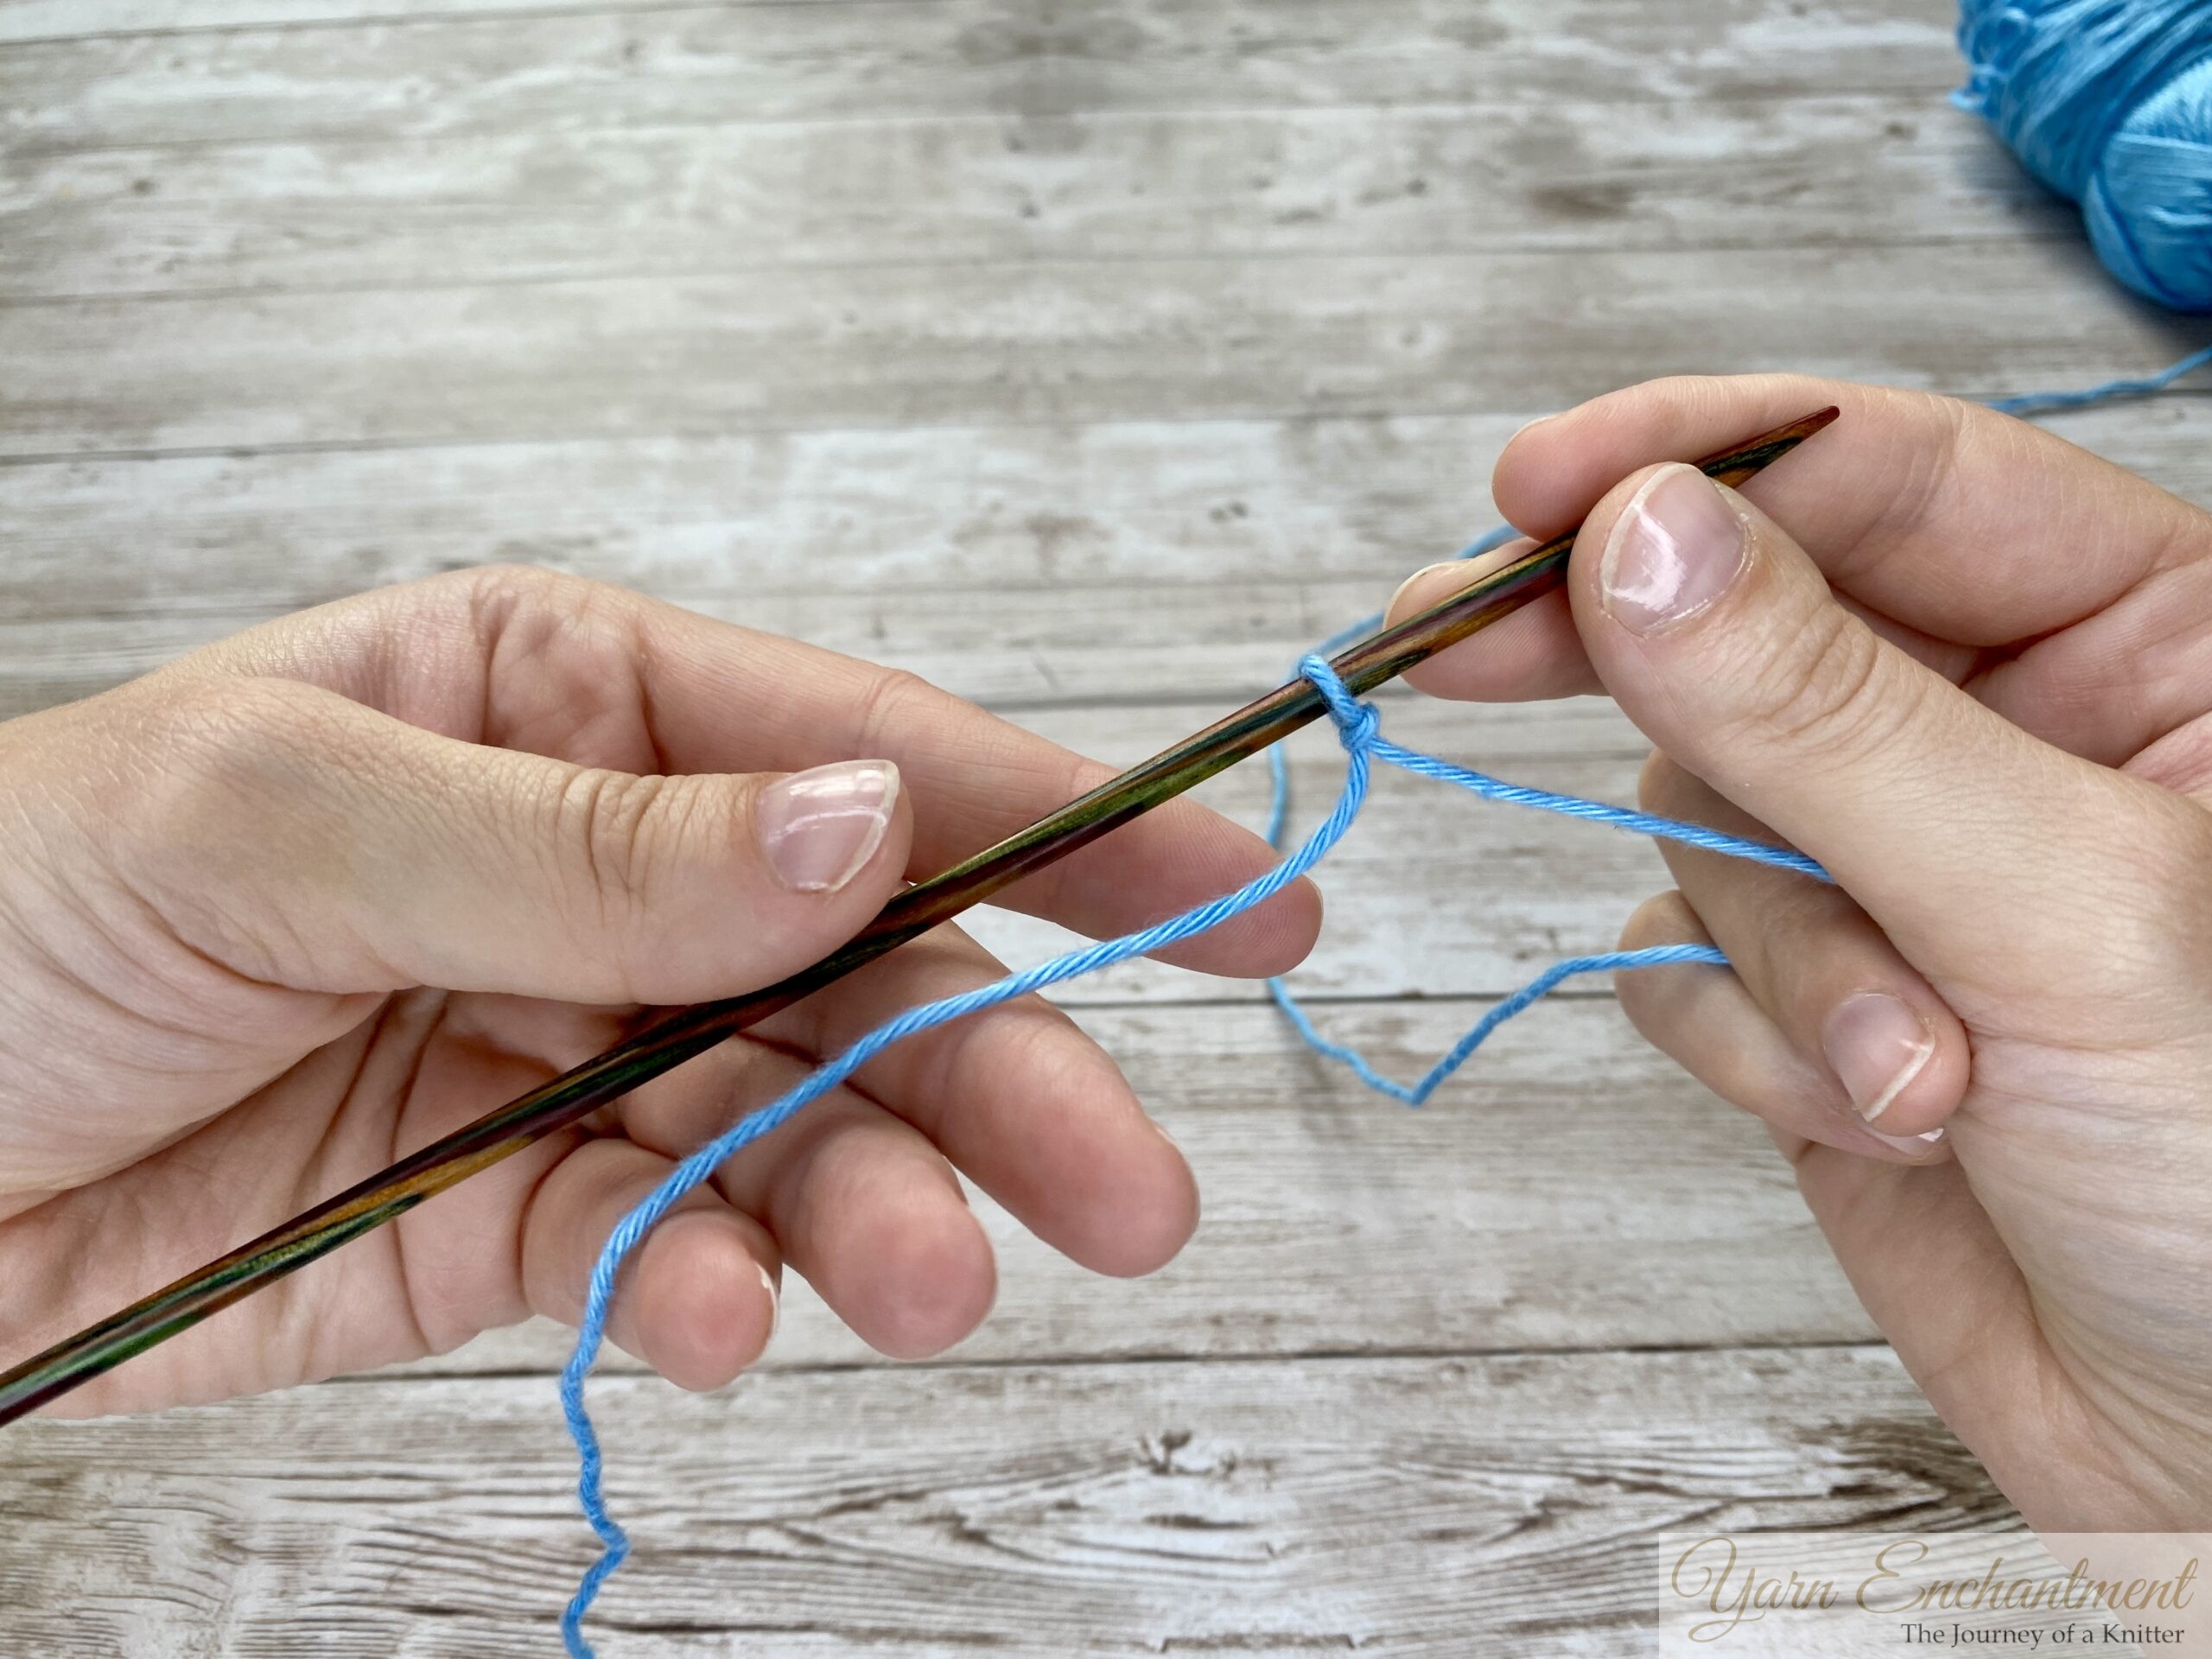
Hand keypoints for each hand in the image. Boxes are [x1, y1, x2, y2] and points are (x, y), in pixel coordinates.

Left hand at [0, 566, 1318, 1414]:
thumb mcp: (271, 820)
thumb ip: (582, 844)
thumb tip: (855, 828)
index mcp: (559, 705)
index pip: (853, 752)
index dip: (1065, 822)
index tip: (1242, 892)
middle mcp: (598, 877)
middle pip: (862, 967)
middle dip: (999, 1071)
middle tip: (1131, 1191)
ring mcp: (565, 1052)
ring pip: (787, 1127)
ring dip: (872, 1209)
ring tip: (934, 1288)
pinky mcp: (509, 1220)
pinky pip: (657, 1249)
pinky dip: (705, 1292)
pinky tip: (718, 1320)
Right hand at [1388, 376, 2211, 1529]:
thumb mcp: (2058, 907)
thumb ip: (1828, 715)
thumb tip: (1632, 537)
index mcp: (2147, 635)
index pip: (1881, 476)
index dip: (1692, 460)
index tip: (1529, 492)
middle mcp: (2009, 730)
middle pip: (1746, 625)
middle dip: (1640, 674)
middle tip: (1456, 645)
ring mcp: (1902, 867)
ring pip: (1705, 820)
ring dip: (1779, 957)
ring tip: (1917, 1080)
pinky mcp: (1819, 998)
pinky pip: (1687, 961)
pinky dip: (1752, 1045)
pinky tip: (1880, 1123)